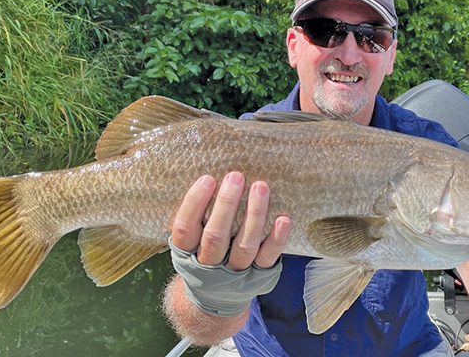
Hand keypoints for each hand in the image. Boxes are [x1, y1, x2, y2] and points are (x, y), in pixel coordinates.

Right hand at [171, 172, 291, 269]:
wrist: (214, 300)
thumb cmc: (201, 254)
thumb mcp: (189, 241)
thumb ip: (195, 216)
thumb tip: (208, 168)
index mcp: (186, 253)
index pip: (185, 228)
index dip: (194, 203)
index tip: (208, 178)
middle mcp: (209, 264)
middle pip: (216, 236)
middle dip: (227, 204)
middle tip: (236, 176)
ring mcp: (234, 272)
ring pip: (245, 245)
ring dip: (254, 215)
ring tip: (260, 186)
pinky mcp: (258, 276)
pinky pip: (268, 257)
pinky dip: (277, 239)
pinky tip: (283, 218)